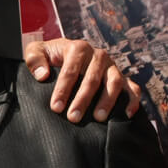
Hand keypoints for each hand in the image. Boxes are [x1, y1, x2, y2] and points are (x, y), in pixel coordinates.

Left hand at [24, 38, 139, 122]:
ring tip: (98, 118)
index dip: (63, 90)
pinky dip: (132, 100)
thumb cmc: (49, 57)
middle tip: (73, 118)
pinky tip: (127, 114)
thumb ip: (34, 59)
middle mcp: (98, 56)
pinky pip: (132, 88)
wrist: (64, 54)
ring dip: (107, 101)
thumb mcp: (36, 52)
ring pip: (114, 82)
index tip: (56, 108)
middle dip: (83, 100)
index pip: (70, 70)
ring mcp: (112, 67)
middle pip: (92, 79)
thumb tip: (42, 75)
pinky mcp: (122, 77)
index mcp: (78, 48)